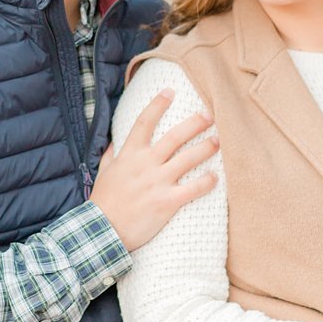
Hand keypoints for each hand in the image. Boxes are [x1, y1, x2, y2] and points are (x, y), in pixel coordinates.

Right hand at [92, 89, 218, 251]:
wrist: (103, 230)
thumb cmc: (103, 202)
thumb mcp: (104, 173)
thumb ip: (111, 156)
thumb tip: (114, 143)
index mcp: (129, 155)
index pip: (144, 122)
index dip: (158, 105)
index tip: (170, 91)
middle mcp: (146, 164)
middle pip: (175, 136)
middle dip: (195, 123)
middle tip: (209, 115)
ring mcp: (158, 182)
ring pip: (189, 159)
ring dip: (206, 147)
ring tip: (218, 141)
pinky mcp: (168, 202)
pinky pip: (194, 188)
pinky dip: (207, 181)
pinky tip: (215, 177)